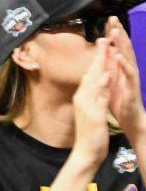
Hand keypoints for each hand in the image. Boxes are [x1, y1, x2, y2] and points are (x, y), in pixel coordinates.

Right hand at [71, 40, 112, 171]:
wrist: (87, 152)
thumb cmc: (91, 132)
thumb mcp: (90, 111)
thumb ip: (92, 96)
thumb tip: (92, 84)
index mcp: (83, 96)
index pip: (90, 73)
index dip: (96, 58)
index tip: (102, 43)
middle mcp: (83, 97)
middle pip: (90, 73)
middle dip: (97, 56)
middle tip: (102, 38)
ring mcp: (87, 105)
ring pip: (94, 81)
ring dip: (99, 65)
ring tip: (105, 51)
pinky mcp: (94, 113)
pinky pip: (99, 97)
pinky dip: (102, 85)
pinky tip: (107, 75)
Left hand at [106, 17, 144, 141]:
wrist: (129, 120)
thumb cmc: (118, 101)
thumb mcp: (109, 81)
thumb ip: (107, 68)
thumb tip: (103, 54)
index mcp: (119, 68)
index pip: (116, 48)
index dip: (112, 35)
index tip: (107, 20)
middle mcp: (127, 70)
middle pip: (123, 48)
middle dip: (118, 33)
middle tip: (113, 18)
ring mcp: (130, 78)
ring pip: (127, 57)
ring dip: (122, 44)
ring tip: (116, 31)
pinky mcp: (132, 87)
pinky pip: (129, 74)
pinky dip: (124, 64)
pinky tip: (119, 56)